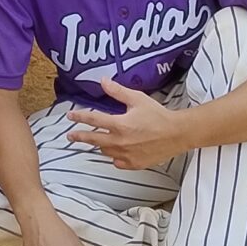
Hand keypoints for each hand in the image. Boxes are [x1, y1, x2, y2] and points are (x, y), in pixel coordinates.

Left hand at [67, 80, 194, 172]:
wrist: (177, 134)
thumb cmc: (158, 115)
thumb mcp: (137, 99)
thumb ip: (118, 91)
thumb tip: (102, 81)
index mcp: (119, 125)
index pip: (93, 120)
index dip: (79, 117)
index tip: (70, 116)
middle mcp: (120, 142)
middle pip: (93, 139)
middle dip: (80, 136)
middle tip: (71, 135)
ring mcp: (126, 155)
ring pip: (105, 151)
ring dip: (99, 144)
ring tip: (96, 140)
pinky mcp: (134, 164)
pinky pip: (117, 162)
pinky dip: (114, 156)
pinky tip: (115, 151)